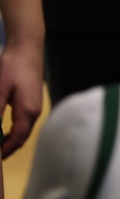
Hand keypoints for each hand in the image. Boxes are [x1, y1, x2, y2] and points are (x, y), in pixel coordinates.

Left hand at [0, 38, 43, 156]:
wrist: (27, 48)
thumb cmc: (13, 66)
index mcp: (27, 111)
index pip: (16, 138)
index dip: (5, 151)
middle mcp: (35, 112)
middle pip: (22, 137)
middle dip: (8, 148)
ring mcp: (35, 106)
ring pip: (23, 130)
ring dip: (11, 139)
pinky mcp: (32, 101)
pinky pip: (24, 122)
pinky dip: (14, 130)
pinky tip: (3, 129)